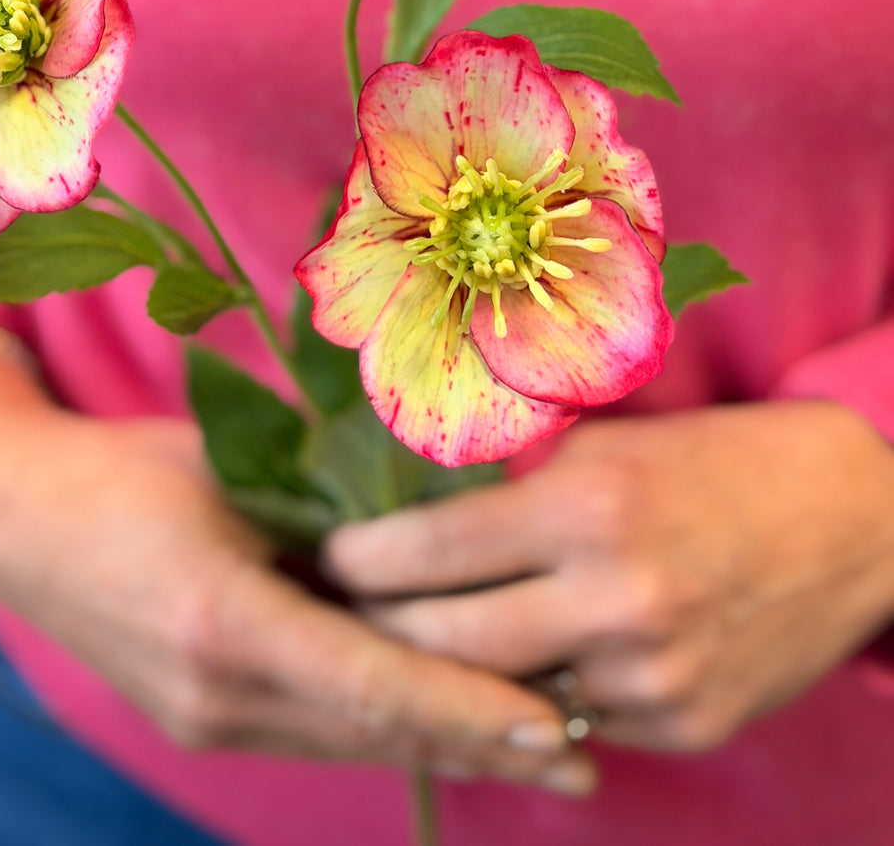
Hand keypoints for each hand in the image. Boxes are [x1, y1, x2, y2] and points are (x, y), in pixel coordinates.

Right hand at [0, 356, 594, 790]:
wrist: (13, 516)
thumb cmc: (127, 468)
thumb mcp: (231, 472)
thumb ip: (325, 515)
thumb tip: (433, 531)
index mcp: (224, 619)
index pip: (373, 681)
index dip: (470, 708)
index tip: (557, 723)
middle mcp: (217, 692)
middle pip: (374, 731)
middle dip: (480, 742)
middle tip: (586, 745)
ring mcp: (204, 718)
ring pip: (349, 742)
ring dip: (440, 744)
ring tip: (539, 742)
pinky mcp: (201, 720)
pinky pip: (312, 732)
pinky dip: (383, 729)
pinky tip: (442, 722)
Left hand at [324, 402, 893, 752]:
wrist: (854, 522)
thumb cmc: (715, 460)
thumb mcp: (609, 444)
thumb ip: (515, 486)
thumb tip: (406, 518)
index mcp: (587, 506)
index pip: (428, 551)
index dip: (358, 559)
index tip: (329, 556)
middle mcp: (615, 599)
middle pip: (443, 642)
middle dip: (377, 628)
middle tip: (342, 609)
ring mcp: (650, 676)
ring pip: (497, 694)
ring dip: (444, 671)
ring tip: (401, 641)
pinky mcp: (681, 726)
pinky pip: (569, 720)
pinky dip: (531, 694)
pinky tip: (506, 666)